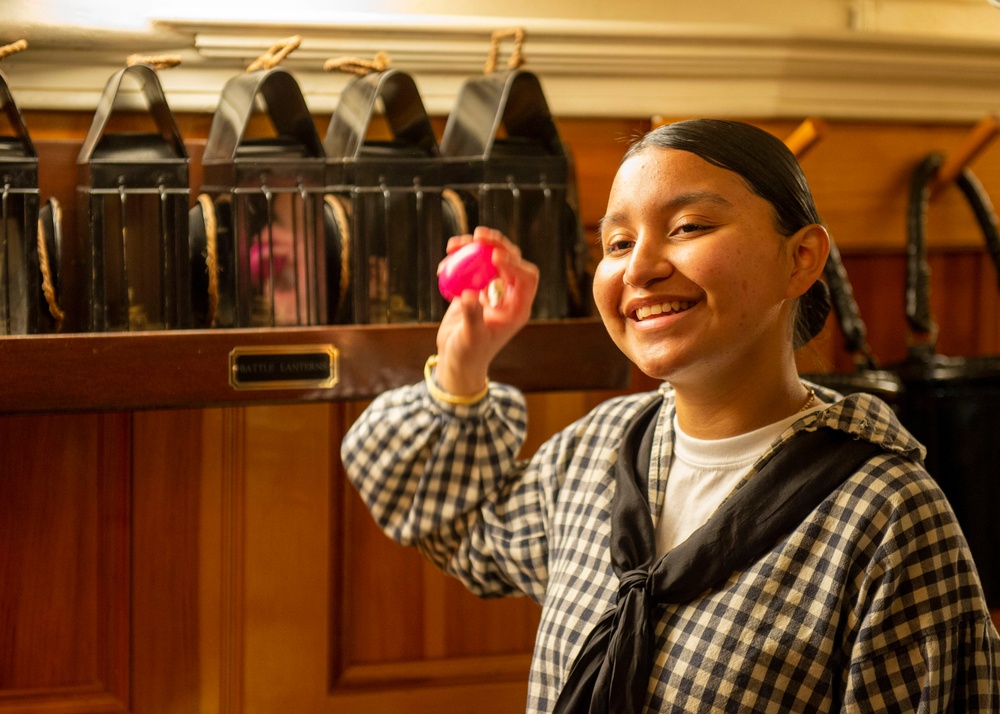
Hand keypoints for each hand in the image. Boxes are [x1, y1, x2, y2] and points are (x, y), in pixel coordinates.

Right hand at [434, 226, 538, 395]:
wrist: (456, 359)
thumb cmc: (468, 354)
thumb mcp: (471, 337)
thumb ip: (472, 316)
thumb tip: (469, 295)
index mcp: (517, 308)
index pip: (526, 278)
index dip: (514, 264)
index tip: (494, 257)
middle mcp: (509, 296)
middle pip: (511, 261)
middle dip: (496, 245)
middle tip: (478, 235)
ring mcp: (492, 289)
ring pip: (490, 258)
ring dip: (474, 246)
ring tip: (454, 244)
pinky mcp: (476, 287)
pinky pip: (472, 265)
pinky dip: (460, 257)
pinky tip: (446, 255)